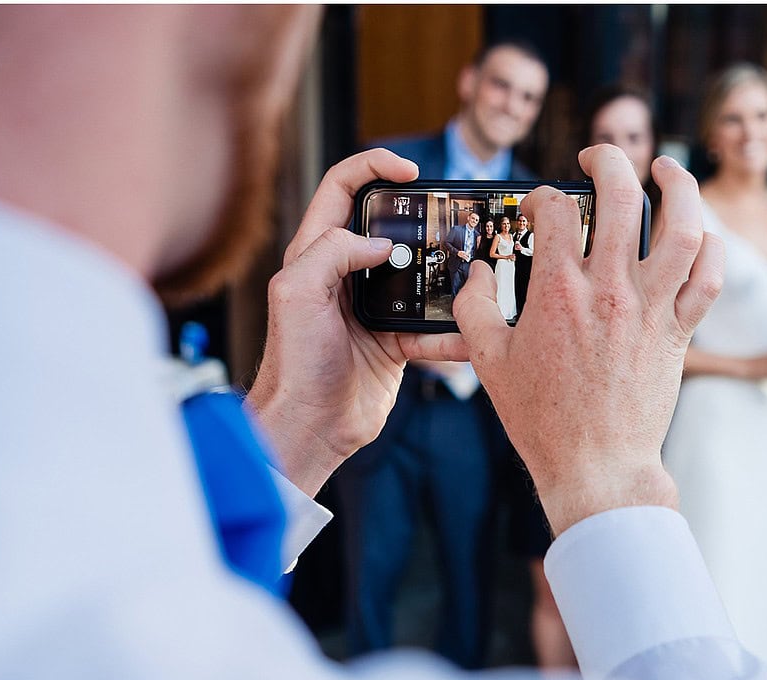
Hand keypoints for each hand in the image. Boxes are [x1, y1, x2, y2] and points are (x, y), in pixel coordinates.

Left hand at [248, 148, 469, 493]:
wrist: (309, 426)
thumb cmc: (292, 363)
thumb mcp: (296, 293)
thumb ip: (330, 250)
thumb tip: (377, 241)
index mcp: (314, 254)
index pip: (342, 188)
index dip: (374, 167)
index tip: (411, 170)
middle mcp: (344, 274)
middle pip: (388, 225)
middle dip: (421, 215)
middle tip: (451, 215)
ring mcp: (372, 308)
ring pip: (418, 274)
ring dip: (446, 271)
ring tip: (474, 266)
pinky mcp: (395, 342)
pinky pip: (434, 327)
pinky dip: (455, 329)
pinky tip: (475, 328)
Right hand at [451, 148, 720, 533]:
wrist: (595, 464)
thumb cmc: (540, 418)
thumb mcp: (488, 361)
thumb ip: (475, 309)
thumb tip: (477, 274)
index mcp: (558, 292)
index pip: (556, 212)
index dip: (544, 197)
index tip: (540, 207)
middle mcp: (609, 290)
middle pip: (623, 198)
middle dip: (610, 161)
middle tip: (598, 157)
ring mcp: (651, 309)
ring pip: (684, 227)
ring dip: (680, 186)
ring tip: (666, 168)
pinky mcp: (679, 331)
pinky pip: (709, 277)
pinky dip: (711, 248)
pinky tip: (699, 234)